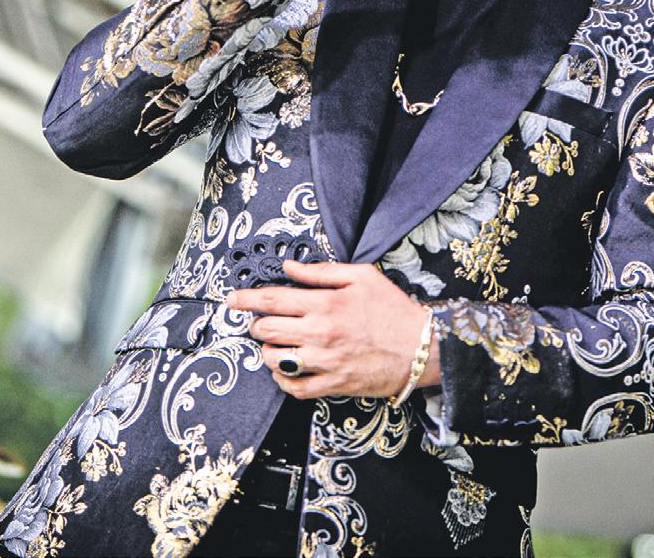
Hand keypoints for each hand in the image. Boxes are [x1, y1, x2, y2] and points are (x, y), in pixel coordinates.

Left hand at [224, 259, 439, 399]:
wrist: (422, 348)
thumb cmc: (393, 309)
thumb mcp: (361, 276)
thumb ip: (320, 271)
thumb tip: (288, 266)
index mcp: (325, 304)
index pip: (272, 300)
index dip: (245, 300)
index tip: (231, 300)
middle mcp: (320, 333)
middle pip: (266, 329)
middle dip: (256, 324)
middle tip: (261, 321)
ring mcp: (325, 362)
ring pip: (274, 359)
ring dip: (267, 350)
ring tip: (274, 343)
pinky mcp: (333, 385)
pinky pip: (294, 388)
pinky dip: (282, 379)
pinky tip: (285, 368)